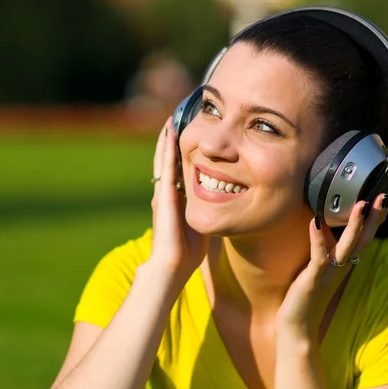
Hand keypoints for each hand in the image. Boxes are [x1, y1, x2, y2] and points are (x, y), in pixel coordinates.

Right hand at [148, 118, 208, 283]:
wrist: (172, 266)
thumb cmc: (187, 252)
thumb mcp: (201, 227)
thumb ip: (208, 216)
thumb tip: (224, 211)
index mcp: (175, 201)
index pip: (178, 172)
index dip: (180, 156)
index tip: (187, 141)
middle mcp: (166, 194)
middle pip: (167, 162)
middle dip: (170, 143)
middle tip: (174, 122)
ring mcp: (163, 193)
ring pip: (164, 160)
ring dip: (166, 141)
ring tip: (169, 122)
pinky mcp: (164, 196)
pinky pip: (167, 166)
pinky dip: (167, 149)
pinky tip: (170, 133)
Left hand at [276, 194, 387, 341]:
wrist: (296, 325)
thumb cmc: (305, 293)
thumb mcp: (317, 265)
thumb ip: (324, 246)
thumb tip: (321, 221)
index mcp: (343, 263)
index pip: (363, 237)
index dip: (373, 219)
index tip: (382, 197)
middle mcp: (340, 267)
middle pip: (362, 240)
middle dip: (372, 218)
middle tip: (381, 196)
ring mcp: (328, 274)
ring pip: (346, 247)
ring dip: (353, 226)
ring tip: (359, 205)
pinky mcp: (313, 280)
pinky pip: (318, 257)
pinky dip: (318, 240)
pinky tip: (315, 222)